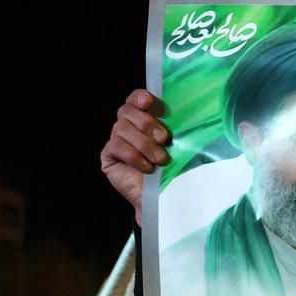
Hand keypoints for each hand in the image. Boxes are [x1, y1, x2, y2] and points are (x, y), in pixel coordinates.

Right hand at [100, 89, 169, 225]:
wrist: (166, 198)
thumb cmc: (175, 171)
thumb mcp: (179, 146)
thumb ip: (175, 129)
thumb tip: (187, 111)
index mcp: (144, 120)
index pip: (135, 100)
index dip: (139, 97)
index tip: (149, 102)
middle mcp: (128, 128)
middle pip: (126, 111)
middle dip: (146, 123)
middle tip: (164, 139)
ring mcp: (116, 141)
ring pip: (121, 127)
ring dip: (144, 144)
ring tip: (160, 159)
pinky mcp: (108, 156)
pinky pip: (115, 145)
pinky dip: (133, 155)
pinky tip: (146, 167)